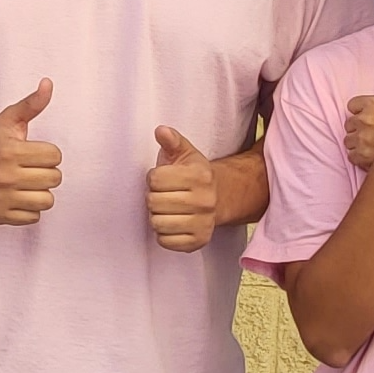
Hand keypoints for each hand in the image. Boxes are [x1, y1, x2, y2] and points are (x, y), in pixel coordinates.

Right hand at [0, 80, 62, 225]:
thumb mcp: (7, 119)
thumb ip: (31, 104)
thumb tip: (48, 84)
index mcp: (10, 150)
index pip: (55, 156)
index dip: (48, 153)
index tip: (34, 152)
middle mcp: (5, 175)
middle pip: (54, 179)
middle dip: (46, 172)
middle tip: (30, 168)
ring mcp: (2, 198)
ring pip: (47, 200)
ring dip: (41, 192)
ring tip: (27, 184)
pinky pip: (33, 218)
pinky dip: (29, 209)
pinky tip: (18, 196)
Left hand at [145, 126, 220, 251]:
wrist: (219, 197)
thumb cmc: (193, 175)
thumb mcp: (185, 154)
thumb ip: (172, 141)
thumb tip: (161, 131)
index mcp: (200, 176)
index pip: (155, 180)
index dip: (153, 178)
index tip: (162, 179)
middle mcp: (205, 200)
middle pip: (154, 202)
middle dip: (153, 198)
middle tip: (164, 195)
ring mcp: (203, 223)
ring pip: (157, 223)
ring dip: (157, 217)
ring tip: (167, 209)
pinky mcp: (199, 241)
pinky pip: (165, 241)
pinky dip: (163, 234)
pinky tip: (172, 223)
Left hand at [342, 89, 373, 171]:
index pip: (352, 105)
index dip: (362, 112)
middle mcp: (366, 118)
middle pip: (349, 124)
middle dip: (360, 128)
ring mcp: (363, 137)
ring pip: (348, 140)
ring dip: (359, 143)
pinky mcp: (363, 155)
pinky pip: (352, 156)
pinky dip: (360, 157)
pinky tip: (373, 155)